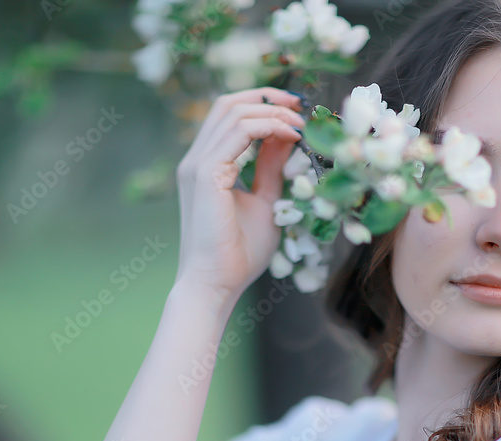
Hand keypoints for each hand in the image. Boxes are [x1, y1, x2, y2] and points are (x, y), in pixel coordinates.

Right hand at [174, 86, 307, 301]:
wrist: (215, 283)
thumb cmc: (238, 253)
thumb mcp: (265, 201)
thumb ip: (271, 169)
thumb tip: (286, 138)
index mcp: (207, 165)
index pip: (230, 117)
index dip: (264, 105)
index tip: (297, 112)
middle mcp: (197, 159)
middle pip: (228, 104)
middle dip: (268, 97)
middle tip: (302, 105)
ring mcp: (198, 164)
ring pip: (233, 112)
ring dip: (272, 111)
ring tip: (301, 123)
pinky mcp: (205, 174)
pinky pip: (239, 132)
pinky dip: (268, 126)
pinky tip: (291, 135)